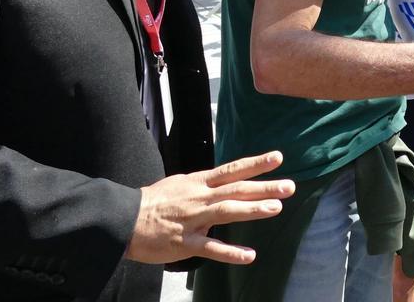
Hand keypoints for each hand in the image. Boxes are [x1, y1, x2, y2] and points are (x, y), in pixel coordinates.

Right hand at [125, 151, 295, 264]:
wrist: (123, 219)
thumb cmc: (153, 202)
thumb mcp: (181, 184)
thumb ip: (205, 185)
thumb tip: (225, 183)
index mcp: (199, 183)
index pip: (232, 170)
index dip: (256, 163)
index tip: (278, 158)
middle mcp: (199, 198)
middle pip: (236, 189)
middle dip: (264, 187)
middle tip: (289, 186)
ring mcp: (192, 220)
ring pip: (226, 212)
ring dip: (252, 210)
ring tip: (276, 208)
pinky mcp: (184, 243)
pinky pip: (210, 248)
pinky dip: (230, 252)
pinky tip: (249, 255)